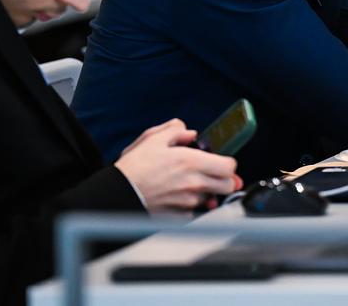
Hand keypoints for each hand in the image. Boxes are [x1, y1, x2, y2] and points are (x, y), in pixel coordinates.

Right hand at [114, 119, 241, 212]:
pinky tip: (180, 197)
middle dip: (224, 179)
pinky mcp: (180, 216)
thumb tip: (190, 132)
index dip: (227, 163)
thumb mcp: (153, 139)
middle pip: (227, 185)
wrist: (119, 193)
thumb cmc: (135, 167)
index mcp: (191, 161)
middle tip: (213, 174)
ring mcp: (188, 202)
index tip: (220, 161)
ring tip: (190, 185)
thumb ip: (175, 131)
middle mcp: (194, 183)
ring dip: (207, 192)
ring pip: (212, 199)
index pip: (228, 166)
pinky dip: (192, 206)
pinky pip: (196, 212)